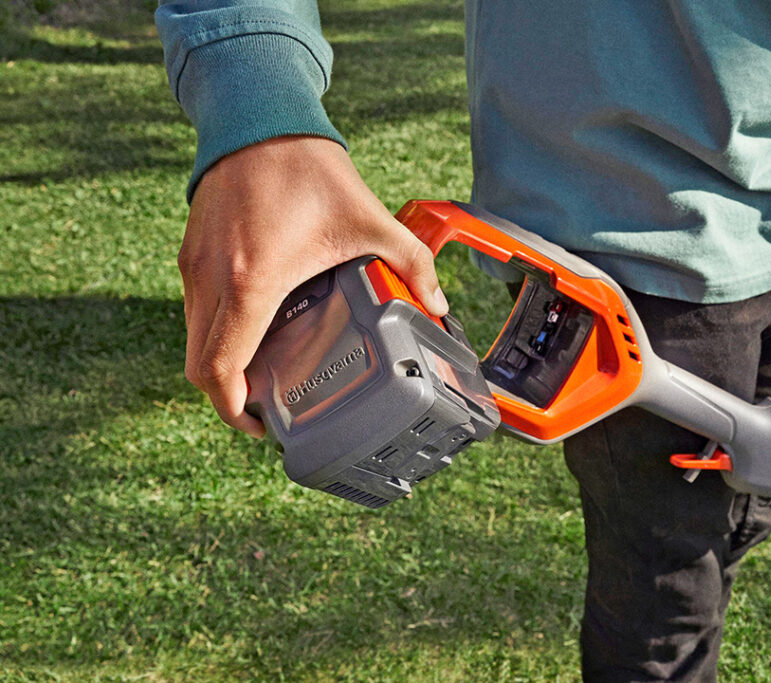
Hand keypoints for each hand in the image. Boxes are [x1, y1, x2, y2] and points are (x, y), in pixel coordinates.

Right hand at [178, 135, 446, 436]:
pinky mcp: (191, 251)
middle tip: (270, 407)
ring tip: (265, 372)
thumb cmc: (307, 168)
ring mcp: (194, 265)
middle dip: (229, 398)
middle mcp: (212, 280)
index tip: (262, 424)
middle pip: (198, 367)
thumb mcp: (371, 221)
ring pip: (192, 340)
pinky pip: (194, 311)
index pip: (221, 370)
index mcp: (252, 282)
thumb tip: (438, 305)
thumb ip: (412, 266)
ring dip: (222, 365)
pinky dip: (216, 333)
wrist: (259, 117)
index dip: (235, 411)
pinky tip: (255, 328)